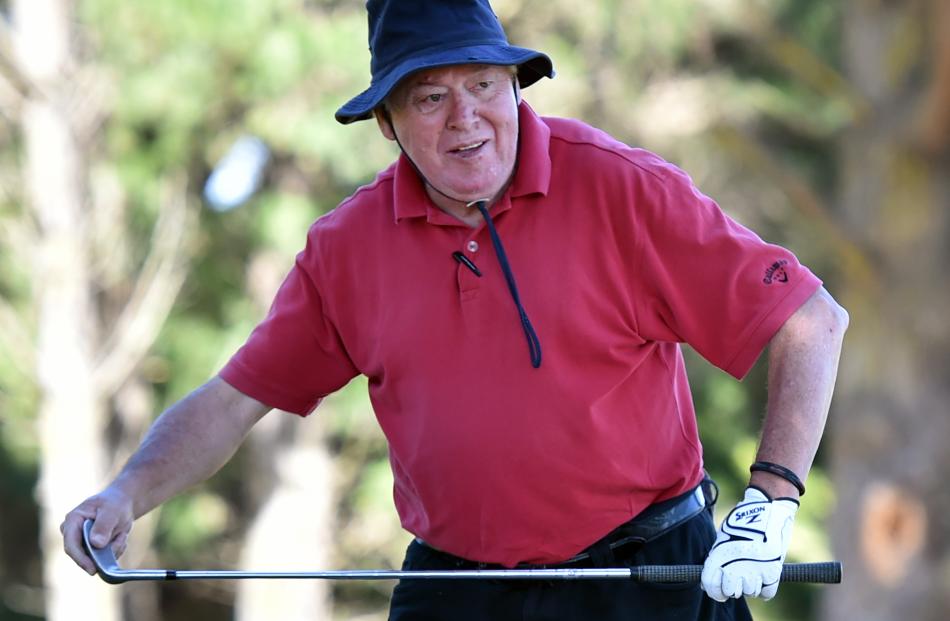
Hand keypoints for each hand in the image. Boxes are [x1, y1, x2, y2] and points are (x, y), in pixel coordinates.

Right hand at [60, 487, 133, 574]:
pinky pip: (103, 558)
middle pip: (82, 555)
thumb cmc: (115, 504)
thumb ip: (103, 526)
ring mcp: (80, 542)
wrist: (122, 504)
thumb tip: (96, 543)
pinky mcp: (90, 549)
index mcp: (72, 520)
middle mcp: (72, 533)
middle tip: (120, 538)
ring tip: (121, 533)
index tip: (93, 569)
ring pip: (95, 558)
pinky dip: (115, 549)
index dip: (81, 559)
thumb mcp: (112, 511)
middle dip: (103, 552)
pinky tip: (120, 536)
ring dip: (113, 548)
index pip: (71, 545)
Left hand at [701, 487, 797, 601]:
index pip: (711, 585)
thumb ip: (716, 560)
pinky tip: (763, 575)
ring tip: (752, 570)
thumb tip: (707, 585)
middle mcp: (735, 565)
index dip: (714, 591)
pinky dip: (765, 587)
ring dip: (751, 585)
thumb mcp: (723, 537)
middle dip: (733, 587)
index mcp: (719, 555)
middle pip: (731, 592)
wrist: (767, 508)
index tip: (718, 591)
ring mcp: (754, 570)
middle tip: (737, 578)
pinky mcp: (772, 571)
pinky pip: (767, 592)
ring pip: (750, 592)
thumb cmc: (742, 522)